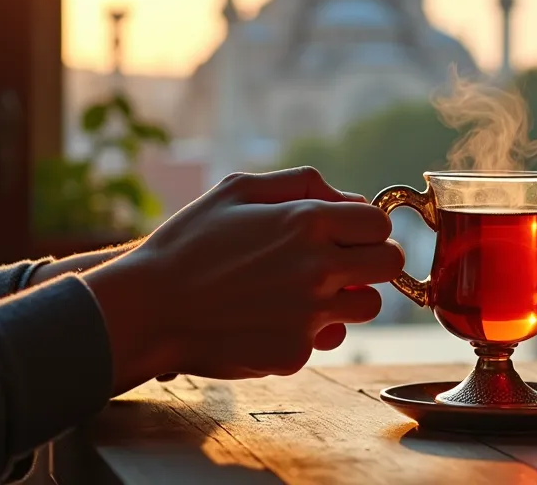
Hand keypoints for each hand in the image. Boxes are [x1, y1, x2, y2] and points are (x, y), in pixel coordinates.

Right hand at [84, 167, 402, 393]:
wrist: (147, 308)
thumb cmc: (188, 244)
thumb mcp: (238, 189)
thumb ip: (302, 183)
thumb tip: (348, 199)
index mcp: (308, 222)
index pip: (378, 225)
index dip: (366, 229)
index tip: (349, 235)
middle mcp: (318, 268)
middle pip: (388, 265)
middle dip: (372, 262)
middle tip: (344, 265)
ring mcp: (309, 315)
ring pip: (367, 308)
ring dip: (347, 299)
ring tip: (305, 292)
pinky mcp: (296, 352)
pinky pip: (324, 339)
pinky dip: (306, 330)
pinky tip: (268, 319)